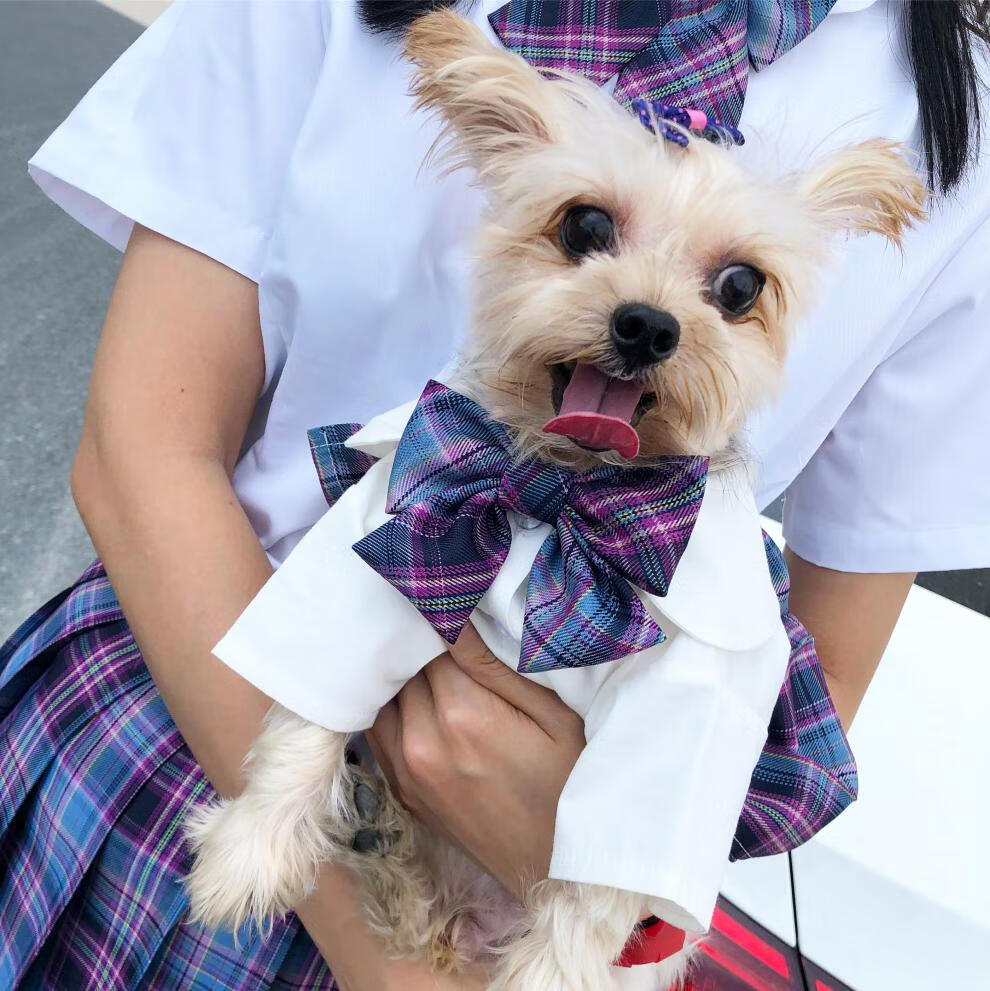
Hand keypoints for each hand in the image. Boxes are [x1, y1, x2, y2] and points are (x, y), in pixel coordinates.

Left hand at [367, 624, 585, 899]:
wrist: (554, 868)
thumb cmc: (567, 783)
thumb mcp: (553, 717)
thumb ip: (499, 666)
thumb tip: (457, 616)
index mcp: (464, 715)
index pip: (430, 640)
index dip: (443, 620)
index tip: (458, 611)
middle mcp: (423, 741)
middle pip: (405, 666)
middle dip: (422, 645)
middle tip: (448, 632)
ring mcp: (406, 769)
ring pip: (384, 695)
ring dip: (403, 676)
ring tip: (434, 666)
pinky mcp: (400, 789)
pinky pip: (379, 730)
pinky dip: (393, 708)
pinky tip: (419, 700)